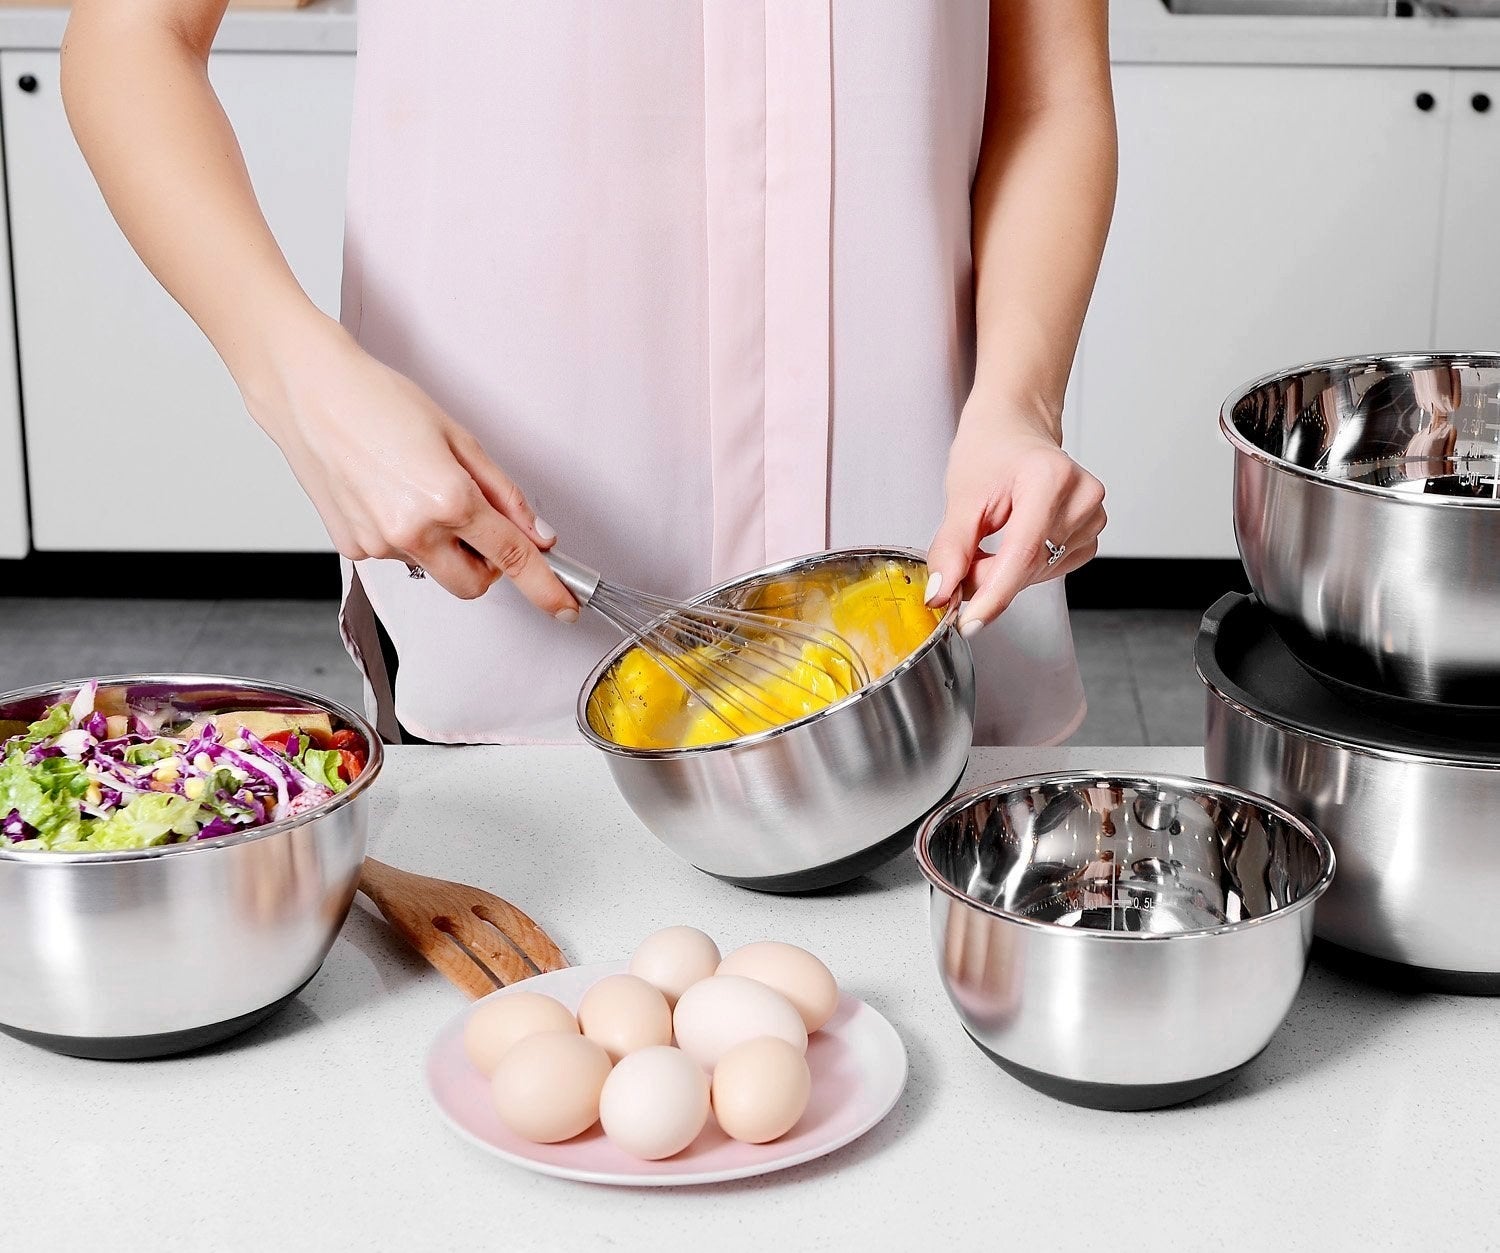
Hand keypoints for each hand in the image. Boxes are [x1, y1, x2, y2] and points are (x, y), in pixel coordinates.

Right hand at [248, 316, 576, 614]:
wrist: (309, 392)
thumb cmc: (379, 400)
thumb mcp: (460, 438)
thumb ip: (505, 494)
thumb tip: (538, 535)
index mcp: (448, 500)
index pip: (513, 558)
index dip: (545, 587)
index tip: (565, 607)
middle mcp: (413, 531)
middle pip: (473, 585)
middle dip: (487, 566)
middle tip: (480, 524)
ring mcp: (378, 544)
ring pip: (433, 568)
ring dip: (442, 544)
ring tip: (415, 488)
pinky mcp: (352, 547)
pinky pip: (397, 556)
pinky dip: (405, 535)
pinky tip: (386, 494)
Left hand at [925, 408, 1104, 634]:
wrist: (1015, 427)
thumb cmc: (990, 450)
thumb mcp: (961, 496)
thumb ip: (951, 549)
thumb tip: (942, 594)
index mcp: (1049, 478)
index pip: (1022, 554)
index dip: (993, 595)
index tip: (969, 623)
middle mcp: (1081, 496)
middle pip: (1029, 567)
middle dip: (989, 578)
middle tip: (963, 562)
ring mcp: (1093, 515)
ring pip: (1040, 573)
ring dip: (1006, 572)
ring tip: (992, 536)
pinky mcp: (1093, 532)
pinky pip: (1053, 569)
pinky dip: (1026, 567)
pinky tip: (1015, 541)